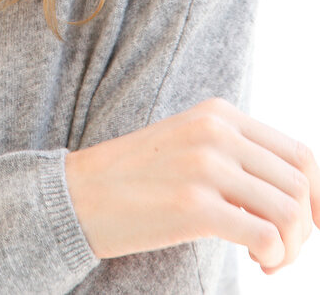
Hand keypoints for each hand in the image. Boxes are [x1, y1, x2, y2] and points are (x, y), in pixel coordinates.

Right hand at [65, 97, 319, 271]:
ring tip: (268, 259)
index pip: (299, 153)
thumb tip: (296, 194)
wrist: (79, 193)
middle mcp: (216, 132)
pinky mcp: (193, 206)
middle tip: (285, 249)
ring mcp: (205, 167)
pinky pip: (265, 235)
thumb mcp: (190, 144)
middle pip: (300, 182)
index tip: (314, 224)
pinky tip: (255, 261)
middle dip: (306, 226)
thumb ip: (235, 154)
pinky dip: (273, 256)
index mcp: (219, 114)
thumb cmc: (137, 178)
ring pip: (290, 211)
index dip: (319, 195)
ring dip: (292, 246)